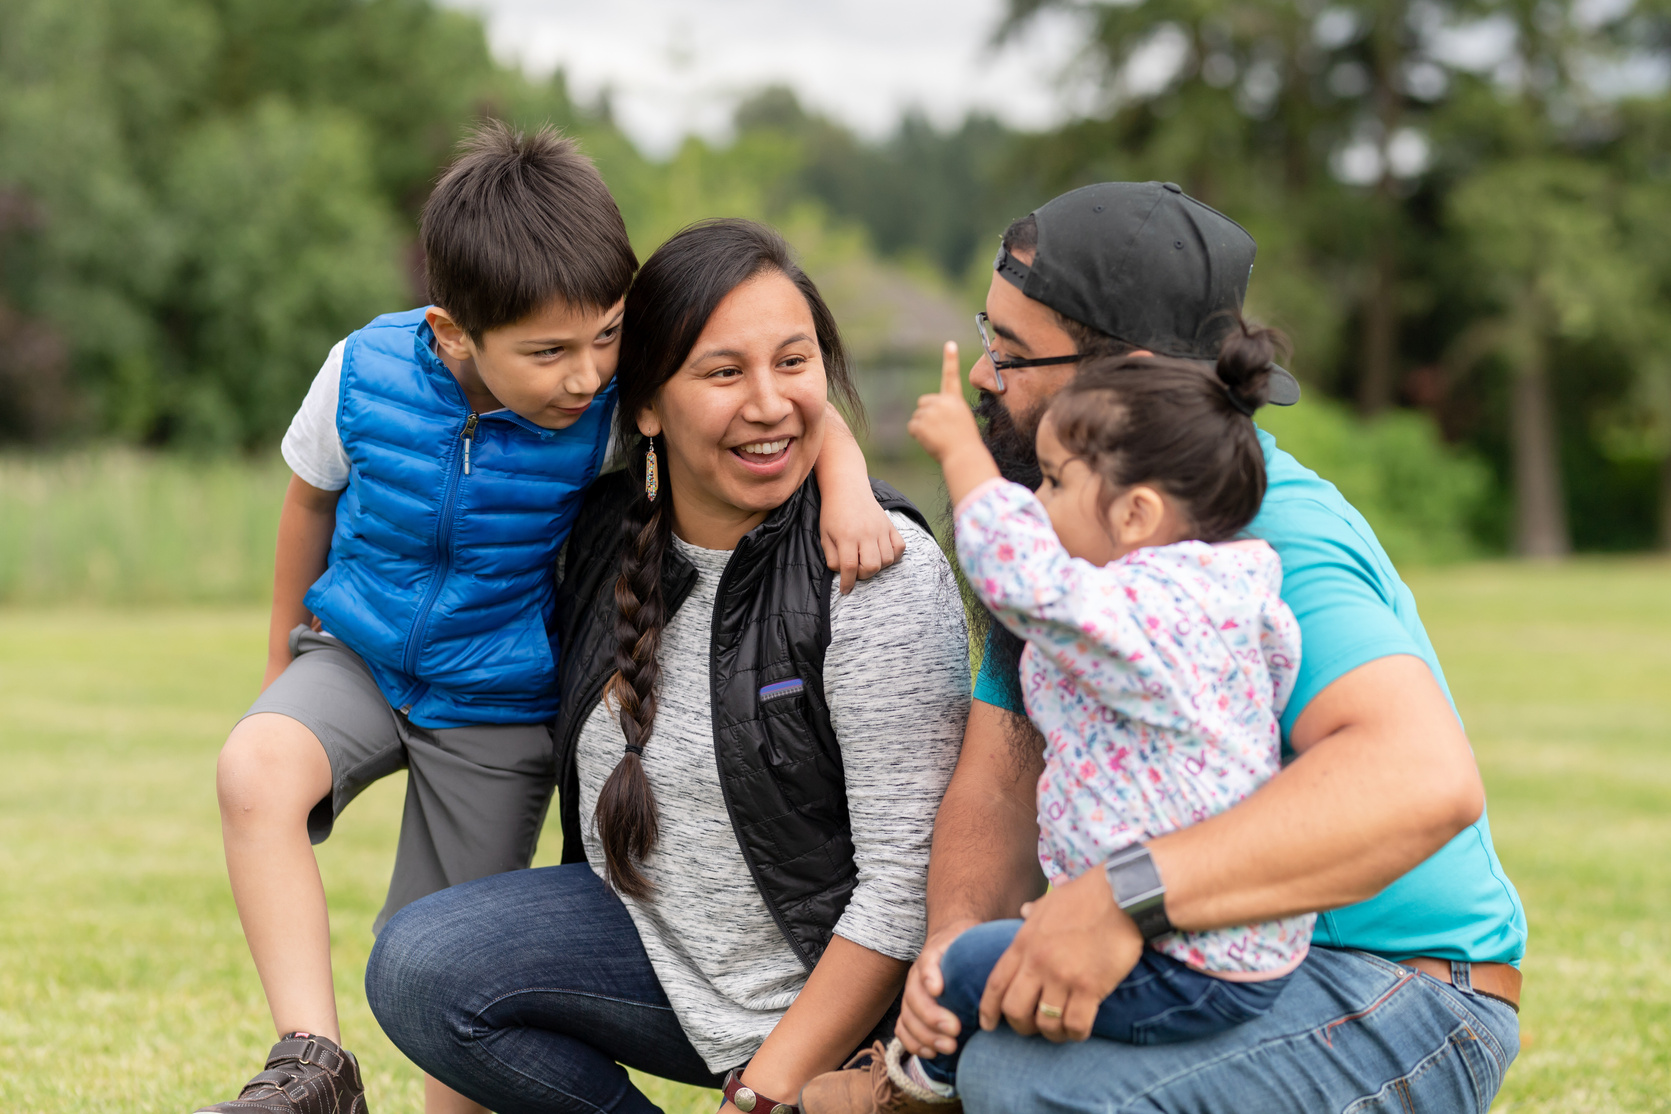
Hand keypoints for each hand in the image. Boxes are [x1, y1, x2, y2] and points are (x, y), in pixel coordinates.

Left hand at [820, 493, 905, 594]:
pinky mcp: (890, 526)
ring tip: (867, 559)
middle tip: (856, 569)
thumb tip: (844, 573)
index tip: (846, 589)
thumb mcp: (824, 536)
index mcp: (846, 536)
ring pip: (886, 560)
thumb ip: (832, 558)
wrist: (847, 489)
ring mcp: (880, 529)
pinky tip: (882, 553)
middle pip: (872, 566)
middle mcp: (866, 533)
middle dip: (863, 575)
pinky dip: (893, 555)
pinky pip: (899, 547)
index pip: (850, 567)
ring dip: (878, 566)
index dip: (847, 583)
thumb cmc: (833, 514)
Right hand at [896, 920, 976, 1058]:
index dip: (929, 976)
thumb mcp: (973, 941)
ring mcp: (911, 995)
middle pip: (915, 996)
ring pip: (907, 1016)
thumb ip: (981, 951)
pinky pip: (902, 1029)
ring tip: (948, 1047)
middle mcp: (917, 975)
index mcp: (933, 955)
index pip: (927, 963)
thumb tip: (1000, 970)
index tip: (938, 990)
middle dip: (932, 1017)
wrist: (948, 943)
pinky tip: (932, 1053)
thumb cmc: (965, 947)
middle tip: (955, 1030)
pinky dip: (913, 1043)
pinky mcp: (910, 1012)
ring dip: (925, 1036)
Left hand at [909, 343, 998, 506]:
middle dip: (926, 414)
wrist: (963, 456)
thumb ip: (946, 415)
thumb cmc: (965, 444)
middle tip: (940, 429)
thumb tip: (931, 419)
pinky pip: (913, 428)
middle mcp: (942, 402)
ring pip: (918, 417)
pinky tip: (931, 441)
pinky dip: (918, 436)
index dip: (950, 359)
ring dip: (924, 428)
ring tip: (939, 438)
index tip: (949, 344)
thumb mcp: (960, 423)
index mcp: (955, 401)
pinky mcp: (921, 422)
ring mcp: (931, 411)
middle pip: (923, 402)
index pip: (952, 376)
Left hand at [977, 867, 1142, 1042]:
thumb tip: (1022, 910)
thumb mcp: (1049, 901)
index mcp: (1024, 942)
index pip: (996, 984)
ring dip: (1052, 1033)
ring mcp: (1062, 976)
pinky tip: (1080, 1029)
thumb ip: (1032, 912)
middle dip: (1021, 1026)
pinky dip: (1075, 1033)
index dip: (988, 1009)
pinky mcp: (1089, 987)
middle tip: (1033, 1027)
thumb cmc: (1085, 897)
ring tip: (1061, 1029)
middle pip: (1015, 1010)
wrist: (1120, 895)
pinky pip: (1075, 1025)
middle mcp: (1038, 962)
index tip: (988, 1025)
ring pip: (1045, 1023)